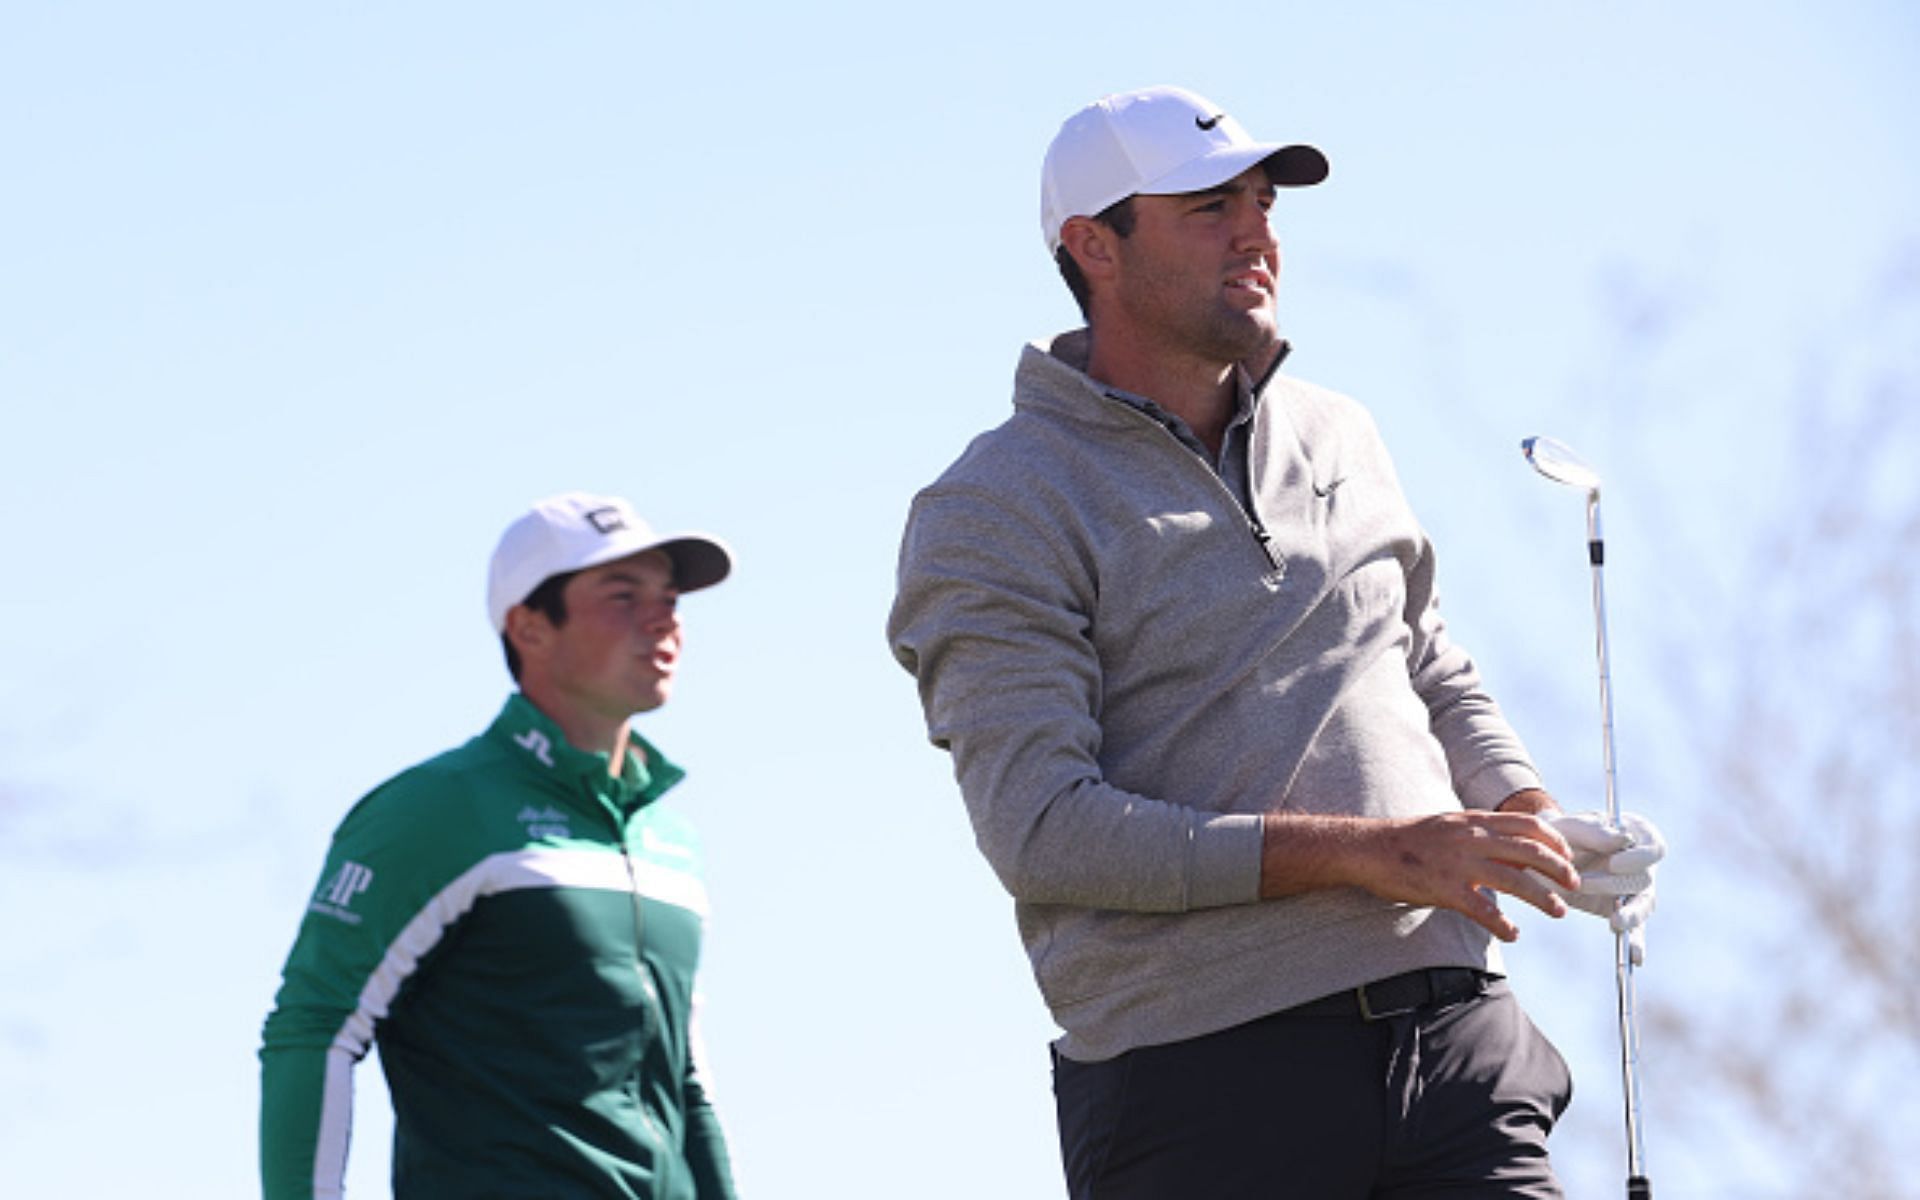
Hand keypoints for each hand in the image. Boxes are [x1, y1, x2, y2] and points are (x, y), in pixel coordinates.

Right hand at [1358, 811, 1580, 942]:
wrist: (1370, 848)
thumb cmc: (1410, 840)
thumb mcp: (1451, 827)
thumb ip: (1484, 837)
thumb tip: (1518, 855)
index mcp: (1474, 821)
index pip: (1528, 824)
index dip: (1554, 841)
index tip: (1567, 857)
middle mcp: (1472, 838)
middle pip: (1530, 851)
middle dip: (1558, 870)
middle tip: (1572, 885)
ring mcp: (1459, 863)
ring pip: (1515, 880)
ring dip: (1542, 898)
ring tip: (1558, 910)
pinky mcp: (1445, 888)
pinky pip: (1483, 909)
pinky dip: (1503, 924)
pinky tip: (1513, 933)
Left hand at [1536, 810, 1664, 963]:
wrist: (1548, 853)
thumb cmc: (1566, 832)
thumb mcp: (1572, 825)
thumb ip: (1594, 830)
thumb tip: (1621, 841)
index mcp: (1638, 836)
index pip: (1654, 848)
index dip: (1640, 858)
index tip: (1615, 863)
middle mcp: (1643, 864)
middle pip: (1644, 879)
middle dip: (1613, 883)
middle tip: (1582, 883)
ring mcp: (1636, 889)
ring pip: (1644, 904)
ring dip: (1630, 915)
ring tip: (1615, 924)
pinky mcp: (1624, 910)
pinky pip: (1636, 929)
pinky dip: (1636, 943)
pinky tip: (1635, 959)